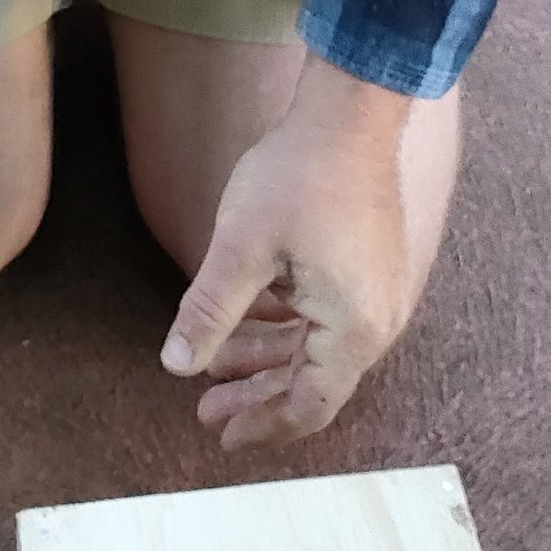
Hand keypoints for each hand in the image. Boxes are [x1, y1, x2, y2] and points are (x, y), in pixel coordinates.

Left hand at [159, 58, 413, 447]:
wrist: (350, 114)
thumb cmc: (299, 177)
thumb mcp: (240, 249)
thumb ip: (209, 314)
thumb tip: (175, 367)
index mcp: (354, 329)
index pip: (310, 405)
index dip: (265, 426)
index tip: (223, 437)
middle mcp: (375, 320)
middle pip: (313, 382)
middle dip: (257, 397)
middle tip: (206, 411)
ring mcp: (374, 292)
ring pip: (314, 348)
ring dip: (264, 360)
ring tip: (213, 369)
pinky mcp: (366, 266)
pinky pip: (322, 316)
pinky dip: (281, 326)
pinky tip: (242, 319)